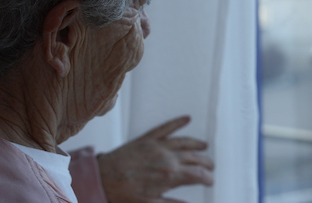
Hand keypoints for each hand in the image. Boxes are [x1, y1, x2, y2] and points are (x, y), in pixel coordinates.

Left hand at [96, 116, 213, 202]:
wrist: (102, 177)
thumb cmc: (123, 193)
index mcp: (170, 176)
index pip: (197, 175)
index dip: (207, 178)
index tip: (210, 181)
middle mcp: (167, 158)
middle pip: (194, 158)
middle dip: (205, 162)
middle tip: (210, 166)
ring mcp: (157, 146)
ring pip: (184, 142)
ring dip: (196, 144)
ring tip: (204, 146)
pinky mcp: (147, 138)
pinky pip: (165, 127)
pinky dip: (177, 122)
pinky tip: (186, 118)